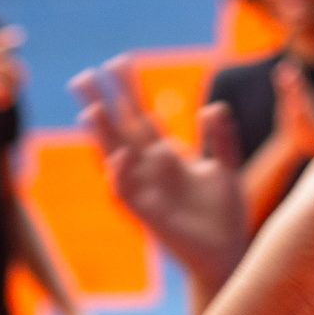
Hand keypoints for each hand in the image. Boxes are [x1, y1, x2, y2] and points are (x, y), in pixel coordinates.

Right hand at [0, 26, 24, 128]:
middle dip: (17, 72)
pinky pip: (0, 90)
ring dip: (11, 90)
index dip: (4, 38)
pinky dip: (3, 99)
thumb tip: (0, 81)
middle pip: (4, 61)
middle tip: (24, 83)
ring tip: (6, 102)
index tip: (20, 33)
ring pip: (5, 76)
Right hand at [73, 62, 249, 294]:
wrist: (228, 254)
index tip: (120, 61)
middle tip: (84, 76)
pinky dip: (121, 175)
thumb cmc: (226, 216)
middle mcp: (151, 171)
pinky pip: (126, 193)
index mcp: (168, 158)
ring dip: (103, 136)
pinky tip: (119, 155)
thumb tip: (214, 107)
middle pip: (120, 131)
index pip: (143, 116)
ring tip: (91, 110)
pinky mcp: (147, 215)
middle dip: (103, 104)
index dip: (131, 90)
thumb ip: (220, 139)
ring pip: (116, 157)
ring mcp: (146, 192)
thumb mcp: (226, 169)